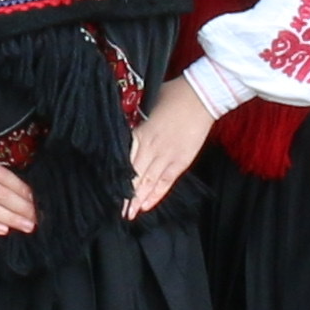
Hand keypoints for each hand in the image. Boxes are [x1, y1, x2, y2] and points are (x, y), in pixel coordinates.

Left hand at [121, 79, 221, 219]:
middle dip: (125, 195)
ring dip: (138, 200)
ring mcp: (167, 156)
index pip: (124, 162)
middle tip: (116, 211)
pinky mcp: (181, 160)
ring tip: (129, 214)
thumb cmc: (173, 95)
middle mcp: (151, 147)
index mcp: (140, 133)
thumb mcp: (148, 107)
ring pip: (149, 182)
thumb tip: (128, 130)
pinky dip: (156, 195)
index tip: (108, 191)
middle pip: (134, 176)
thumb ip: (138, 123)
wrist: (201, 96)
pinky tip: (146, 206)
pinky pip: (166, 182)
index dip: (117, 178)